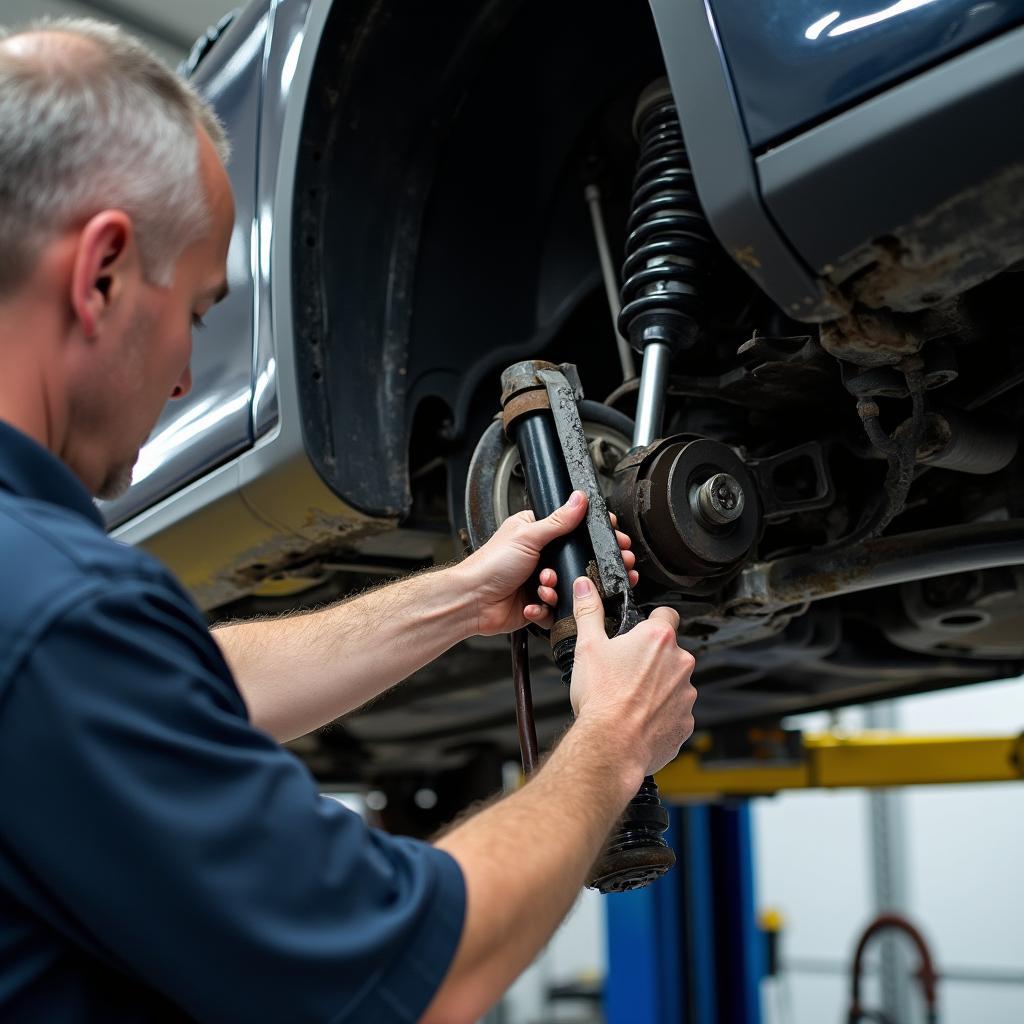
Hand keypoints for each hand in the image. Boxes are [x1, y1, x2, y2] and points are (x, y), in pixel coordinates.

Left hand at [456, 491, 637, 635]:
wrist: (472, 601)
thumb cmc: (490, 564)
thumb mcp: (528, 535)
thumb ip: (558, 520)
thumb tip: (579, 498)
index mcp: (536, 533)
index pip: (574, 530)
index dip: (594, 537)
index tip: (613, 541)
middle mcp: (539, 557)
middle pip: (576, 561)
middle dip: (583, 568)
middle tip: (599, 569)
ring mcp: (538, 582)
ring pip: (568, 587)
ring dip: (558, 588)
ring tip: (544, 585)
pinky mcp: (537, 605)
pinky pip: (555, 609)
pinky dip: (546, 607)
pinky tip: (534, 602)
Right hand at [569, 576, 696, 775]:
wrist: (611, 746)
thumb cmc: (601, 698)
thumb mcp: (588, 646)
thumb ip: (589, 611)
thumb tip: (585, 587)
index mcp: (659, 638)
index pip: (667, 614)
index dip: (653, 620)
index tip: (639, 632)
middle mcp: (680, 663)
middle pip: (669, 652)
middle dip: (651, 659)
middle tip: (624, 671)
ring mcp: (686, 694)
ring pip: (673, 683)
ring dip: (657, 687)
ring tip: (629, 699)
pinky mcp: (686, 722)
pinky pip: (675, 712)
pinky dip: (661, 715)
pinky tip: (638, 719)